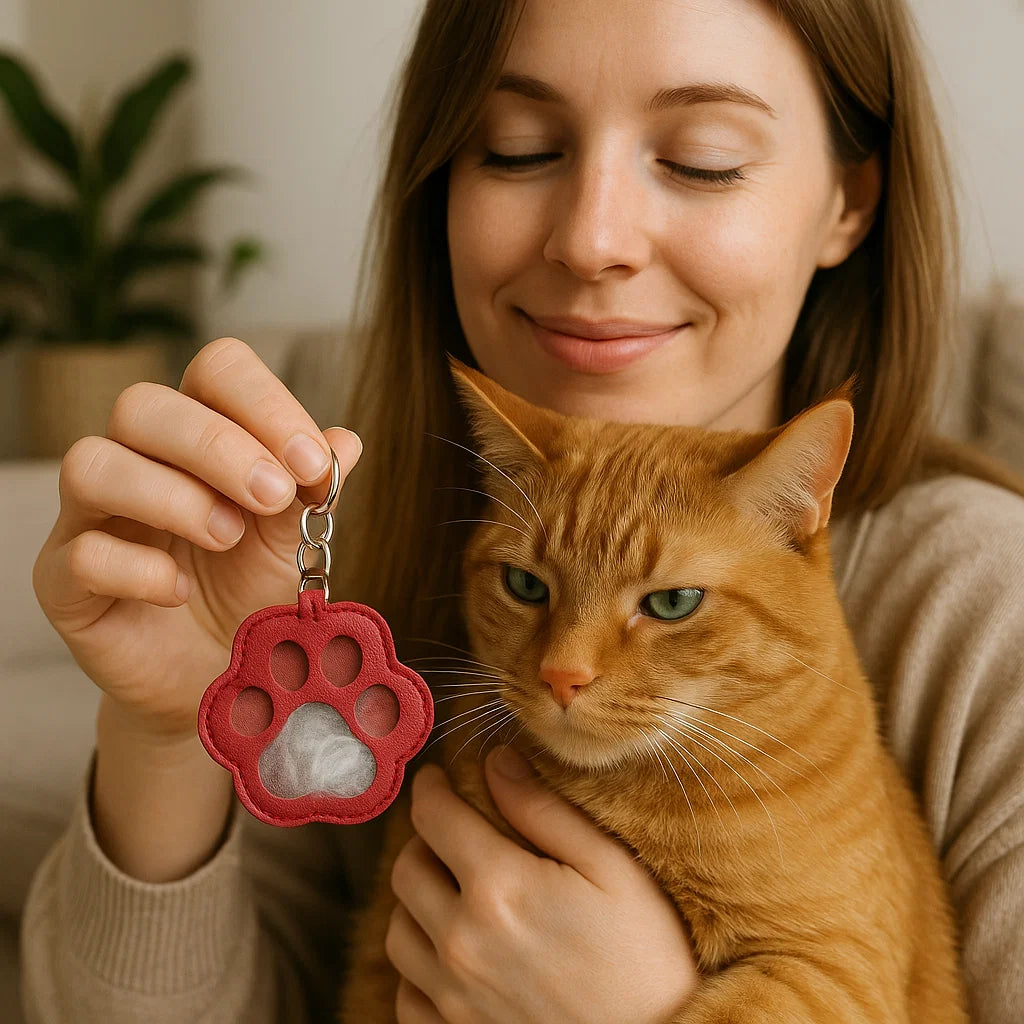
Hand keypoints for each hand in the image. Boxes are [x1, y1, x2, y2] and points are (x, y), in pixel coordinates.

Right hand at [31, 336, 362, 741]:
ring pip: (91, 464)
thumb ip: (312, 490)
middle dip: (217, 445)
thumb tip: (344, 441)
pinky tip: (178, 590)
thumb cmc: (249, 590)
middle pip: (141, 405)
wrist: (216, 676)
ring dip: (172, 497)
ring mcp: (90, 517)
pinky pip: (79, 554)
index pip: (214, 371)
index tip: (312, 462)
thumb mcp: (292, 539)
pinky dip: (137, 569)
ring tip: (228, 538)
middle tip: (273, 496)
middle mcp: (134, 459)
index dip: (263, 402)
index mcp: (198, 435)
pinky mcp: (63, 581)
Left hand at [386, 745, 698, 1023]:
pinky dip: (418, 965)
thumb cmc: (648, 958)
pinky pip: (406, 993)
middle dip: (422, 839)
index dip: (430, 787)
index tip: (438, 778)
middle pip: (406, 869)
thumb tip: (496, 761)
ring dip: (416, 900)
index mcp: (499, 887)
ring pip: (397, 930)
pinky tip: (452, 953)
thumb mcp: (612, 868)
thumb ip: (545, 811)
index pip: (433, 817)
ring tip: (451, 890)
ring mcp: (453, 997)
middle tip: (451, 832)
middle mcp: (462, 942)